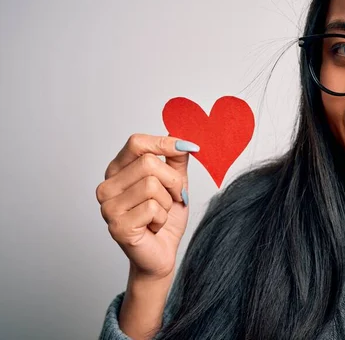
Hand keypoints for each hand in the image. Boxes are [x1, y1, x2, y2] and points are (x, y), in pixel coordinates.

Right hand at [96, 134, 198, 279]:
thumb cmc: (165, 218)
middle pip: (149, 163)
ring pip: (152, 186)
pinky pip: (152, 209)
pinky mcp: (117, 226)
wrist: (161, 253)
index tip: (187, 148)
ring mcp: (108, 207)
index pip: (137, 142)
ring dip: (167, 203)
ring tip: (159, 215)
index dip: (164, 143)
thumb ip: (176, 160)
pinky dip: (162, 218)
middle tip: (173, 198)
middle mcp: (107, 186)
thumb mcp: (175, 182)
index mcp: (117, 170)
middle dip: (173, 181)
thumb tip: (183, 142)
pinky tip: (153, 227)